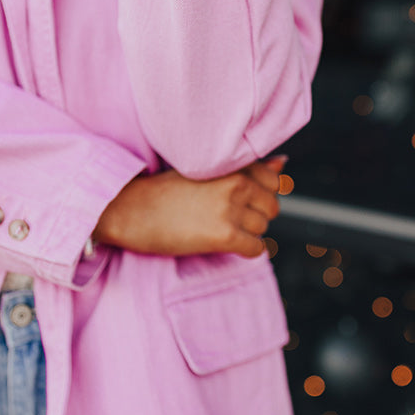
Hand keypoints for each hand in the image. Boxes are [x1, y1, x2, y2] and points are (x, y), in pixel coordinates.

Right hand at [92, 158, 291, 258]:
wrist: (131, 210)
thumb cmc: (165, 190)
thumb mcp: (204, 170)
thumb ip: (247, 168)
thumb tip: (284, 163)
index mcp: (231, 163)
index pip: (272, 180)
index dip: (257, 193)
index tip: (236, 199)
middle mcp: (236, 182)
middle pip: (271, 206)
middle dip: (255, 215)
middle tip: (225, 217)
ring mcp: (231, 208)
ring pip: (263, 228)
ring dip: (247, 232)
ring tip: (218, 228)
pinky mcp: (224, 235)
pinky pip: (256, 248)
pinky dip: (245, 250)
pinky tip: (223, 244)